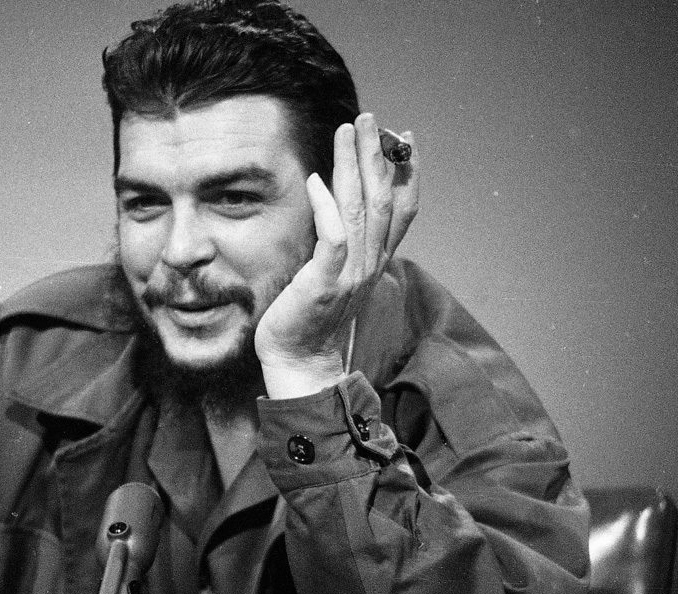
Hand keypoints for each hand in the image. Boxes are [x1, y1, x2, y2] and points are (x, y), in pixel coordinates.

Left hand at [255, 112, 418, 397]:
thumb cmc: (310, 318)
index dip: (405, 173)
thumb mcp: (334, 274)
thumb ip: (342, 242)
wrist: (300, 363)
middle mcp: (369, 264)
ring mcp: (350, 273)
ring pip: (361, 209)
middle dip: (377, 156)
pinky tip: (318, 180)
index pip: (400, 210)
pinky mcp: (324, 283)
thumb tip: (336, 201)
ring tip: (348, 131)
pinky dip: (327, 208)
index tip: (403, 139)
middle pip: (382, 200)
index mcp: (374, 261)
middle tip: (370, 119)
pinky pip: (333, 238)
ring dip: (355, 167)